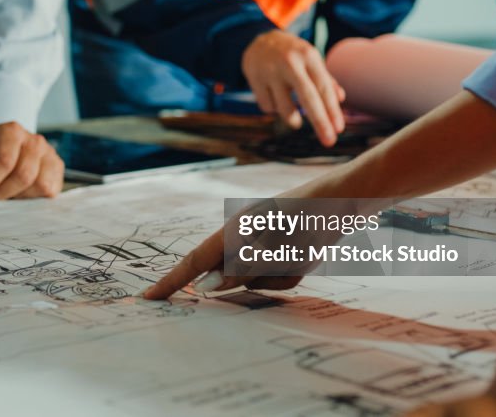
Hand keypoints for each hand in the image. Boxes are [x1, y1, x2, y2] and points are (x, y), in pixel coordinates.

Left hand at [0, 121, 63, 199]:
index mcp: (10, 130)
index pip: (4, 161)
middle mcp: (34, 140)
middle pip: (23, 175)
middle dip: (2, 192)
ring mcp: (49, 154)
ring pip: (40, 185)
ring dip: (18, 196)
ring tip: (3, 193)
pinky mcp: (57, 169)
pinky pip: (51, 191)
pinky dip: (33, 198)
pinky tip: (18, 195)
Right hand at [143, 199, 314, 299]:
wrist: (346, 198)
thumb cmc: (309, 218)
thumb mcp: (274, 248)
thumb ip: (238, 269)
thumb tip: (207, 287)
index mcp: (233, 230)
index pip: (194, 262)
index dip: (171, 282)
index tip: (148, 298)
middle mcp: (243, 236)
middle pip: (233, 275)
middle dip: (256, 276)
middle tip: (283, 255)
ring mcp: (262, 242)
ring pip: (259, 279)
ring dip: (279, 275)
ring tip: (302, 252)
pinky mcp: (280, 248)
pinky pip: (278, 276)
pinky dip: (293, 271)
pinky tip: (308, 254)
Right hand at [242, 30, 344, 145]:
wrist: (257, 40)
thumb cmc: (292, 54)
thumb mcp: (310, 60)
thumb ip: (325, 79)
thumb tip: (340, 99)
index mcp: (308, 56)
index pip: (323, 87)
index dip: (332, 110)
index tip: (339, 129)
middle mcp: (290, 63)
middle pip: (308, 98)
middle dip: (320, 122)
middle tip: (329, 141)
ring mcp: (270, 71)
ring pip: (285, 109)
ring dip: (293, 120)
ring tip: (296, 121)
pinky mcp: (254, 79)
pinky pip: (268, 107)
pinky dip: (274, 108)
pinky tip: (275, 97)